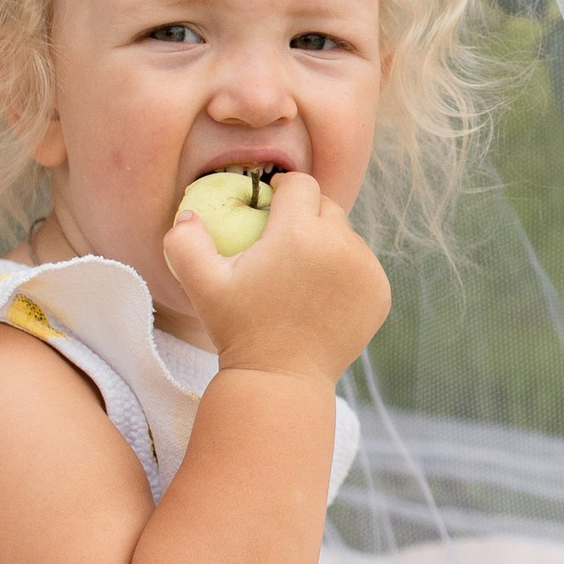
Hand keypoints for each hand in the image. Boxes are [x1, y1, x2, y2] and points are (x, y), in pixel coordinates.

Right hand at [164, 169, 389, 384]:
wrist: (281, 379)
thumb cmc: (238, 329)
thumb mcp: (202, 286)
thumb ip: (184, 243)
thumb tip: (188, 214)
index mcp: (298, 232)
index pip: (299, 185)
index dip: (282, 189)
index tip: (271, 205)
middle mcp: (339, 244)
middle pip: (325, 207)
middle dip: (305, 214)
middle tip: (283, 241)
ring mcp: (365, 269)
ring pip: (345, 236)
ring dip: (326, 243)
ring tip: (301, 272)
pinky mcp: (379, 292)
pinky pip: (362, 265)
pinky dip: (345, 271)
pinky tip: (321, 294)